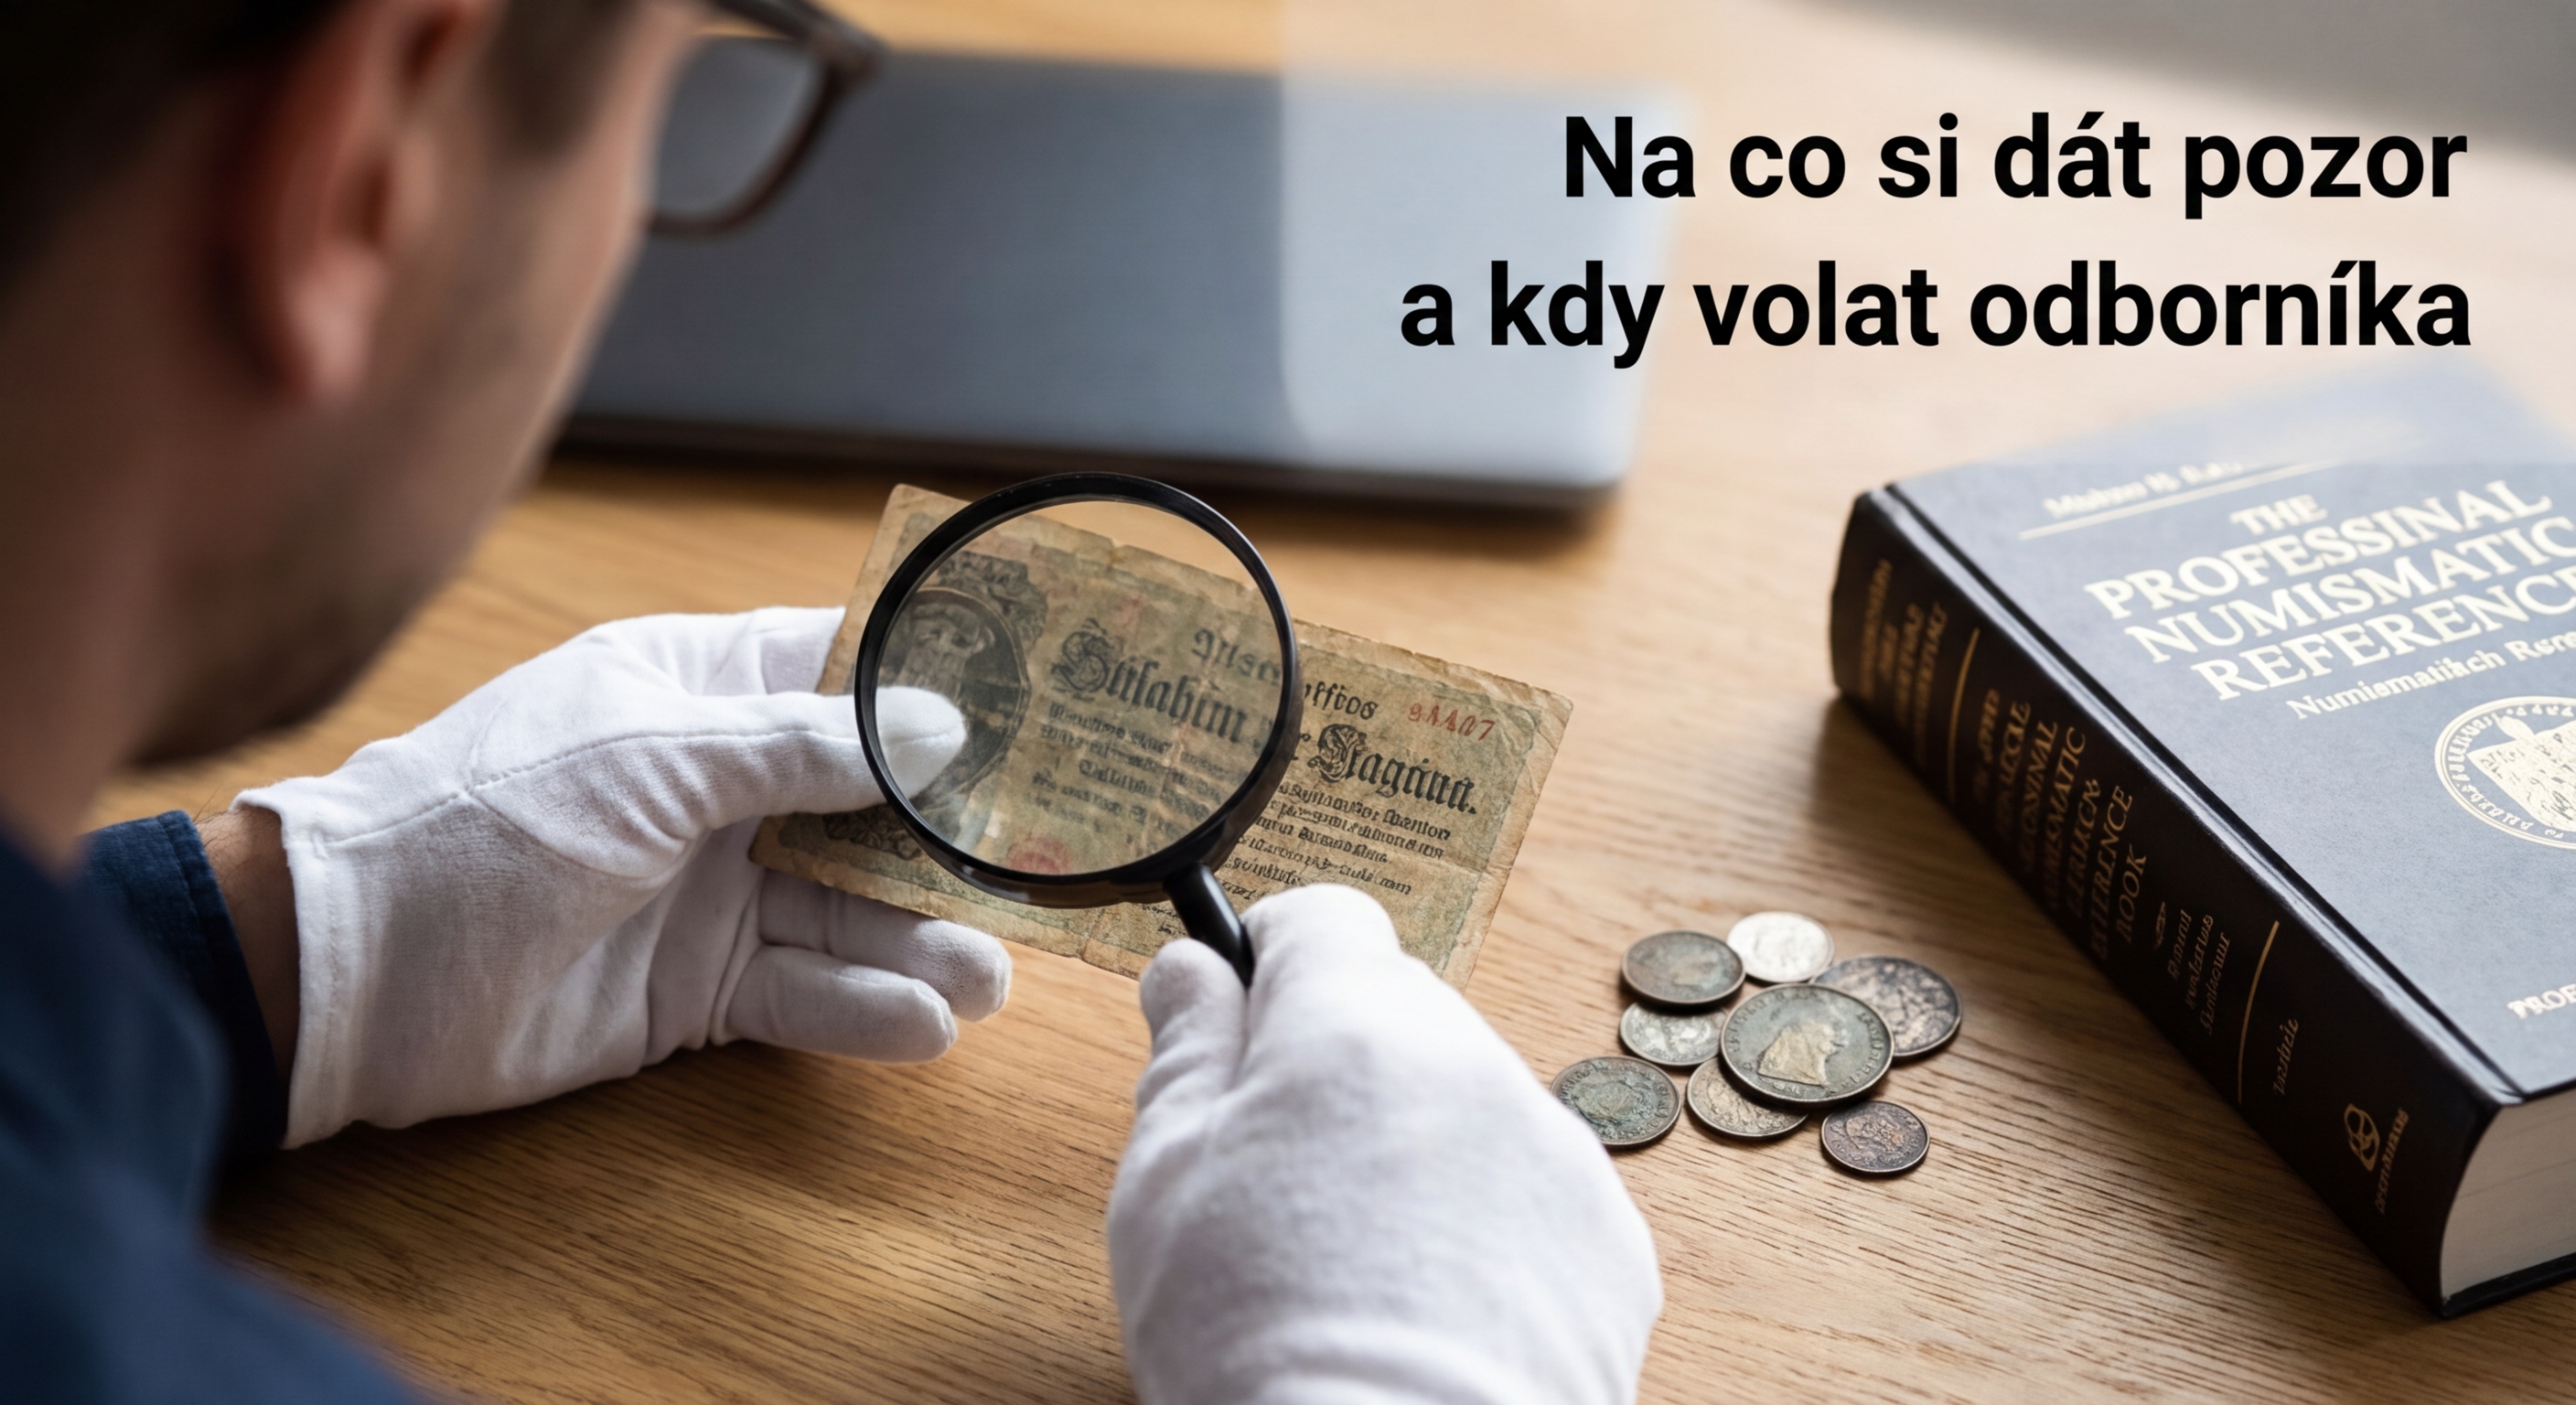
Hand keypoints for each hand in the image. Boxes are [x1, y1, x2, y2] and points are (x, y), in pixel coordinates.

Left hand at [237, 607, 1010, 1146]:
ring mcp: (712, 890)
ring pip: (850, 910)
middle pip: (870, 806)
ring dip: (923, 940)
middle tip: (1041, 873)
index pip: (840, 669)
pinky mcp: (699, 989)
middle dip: (952, 841)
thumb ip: (799, 747)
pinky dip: (865, 1009)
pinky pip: (806, 993)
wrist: (351, 969)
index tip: (1040, 710)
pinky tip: (922, 1024)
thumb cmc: (489, 817)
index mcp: (697, 688)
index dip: (937, 689)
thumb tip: (937, 730)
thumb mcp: (654, 756)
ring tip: (988, 978)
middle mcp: (719, 785)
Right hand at [1109, 885, 1661, 1403]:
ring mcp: (1559, 1156)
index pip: (1325, 918)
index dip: (1271, 962)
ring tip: (1355, 1262)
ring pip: (1470, 1105)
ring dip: (1416, 1147)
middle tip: (1276, 1173)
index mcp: (1357, 1027)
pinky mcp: (1612, 1248)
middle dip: (1339, 1064)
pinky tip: (1432, 1308)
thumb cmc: (1259, 1336)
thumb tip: (1194, 966)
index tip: (1238, 1021)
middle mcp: (1475, 1065)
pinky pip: (1536, 1196)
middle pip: (1400, 1012)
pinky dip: (1489, 1229)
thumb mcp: (1162, 1177)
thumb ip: (1185, 1047)